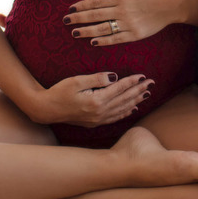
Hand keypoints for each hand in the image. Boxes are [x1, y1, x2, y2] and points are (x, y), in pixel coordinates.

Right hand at [32, 71, 153, 127]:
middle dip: (138, 90)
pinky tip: (132, 108)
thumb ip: (96, 79)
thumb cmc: (59, 92)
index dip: (132, 82)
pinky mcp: (94, 123)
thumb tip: (114, 77)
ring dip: (135, 101)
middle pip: (124, 99)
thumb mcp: (76, 81)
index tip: (142, 76)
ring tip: (146, 94)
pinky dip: (125, 112)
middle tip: (151, 83)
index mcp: (96, 101)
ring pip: (122, 109)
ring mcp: (97, 119)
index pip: (119, 89)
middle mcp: (99, 112)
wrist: (46, 109)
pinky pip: (115, 117)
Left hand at [64, 0, 180, 46]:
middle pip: (95, 16)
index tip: (70, 8)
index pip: (95, 2)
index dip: (81, 6)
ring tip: (74, 33)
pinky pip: (116, 39)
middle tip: (66, 21)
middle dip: (78, 18)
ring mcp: (128, 24)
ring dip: (86, 31)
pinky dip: (103, 41)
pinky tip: (92, 42)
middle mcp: (122, 10)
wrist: (171, 5)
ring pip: (103, 29)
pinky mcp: (135, 34)